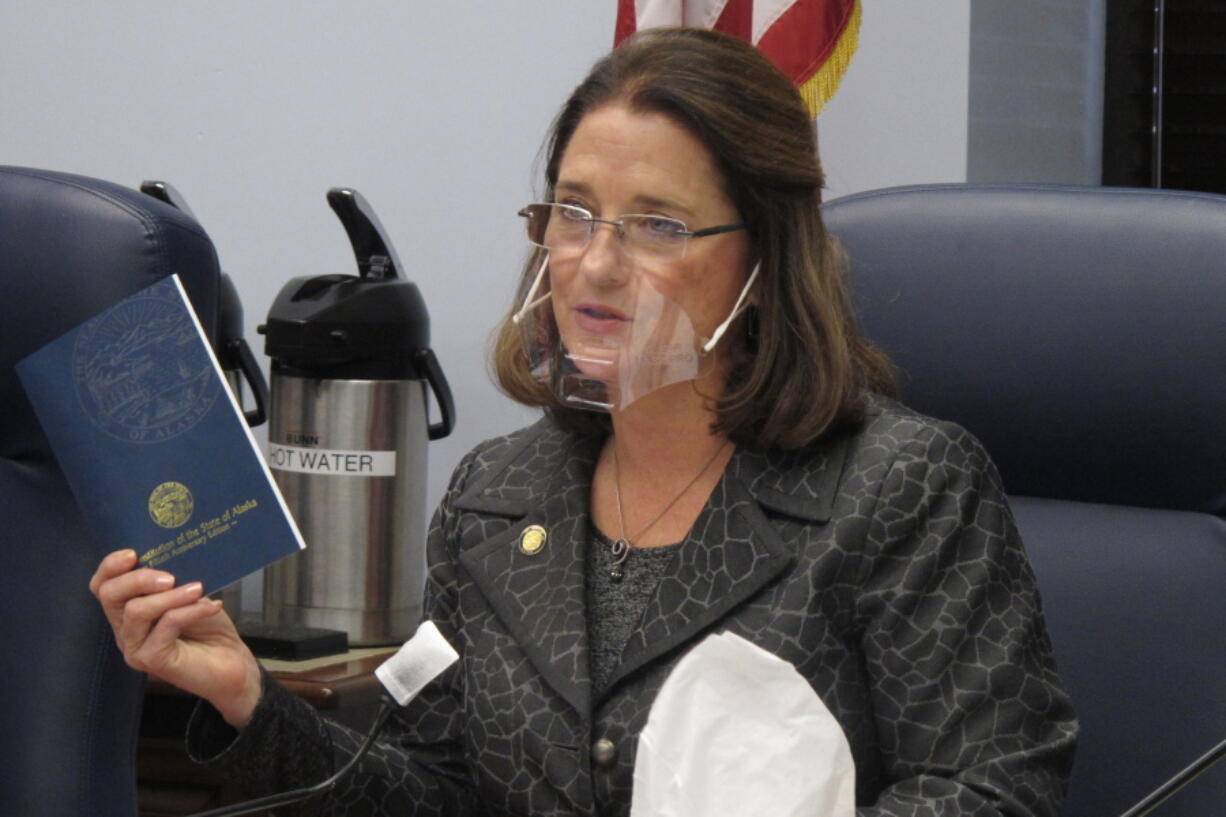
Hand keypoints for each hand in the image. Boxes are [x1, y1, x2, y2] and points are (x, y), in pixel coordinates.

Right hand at [89, 549, 261, 727]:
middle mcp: (126, 630)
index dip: (110, 567)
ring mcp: (136, 647)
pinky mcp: (152, 660)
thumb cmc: (209, 628)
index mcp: (129, 610)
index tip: (133, 553)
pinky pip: (165, 626)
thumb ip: (173, 580)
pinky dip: (190, 611)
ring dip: (170, 596)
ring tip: (198, 589)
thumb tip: (172, 556)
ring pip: (136, 611)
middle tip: (170, 577)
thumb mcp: (190, 594)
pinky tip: (211, 606)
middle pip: (109, 596)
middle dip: (138, 578)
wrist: (233, 663)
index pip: (103, 586)